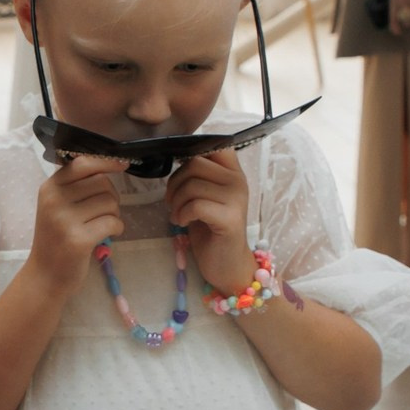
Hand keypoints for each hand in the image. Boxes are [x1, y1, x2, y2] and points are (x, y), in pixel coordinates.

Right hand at [28, 155, 124, 293]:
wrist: (44, 276)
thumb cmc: (55, 239)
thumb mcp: (55, 207)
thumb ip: (75, 186)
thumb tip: (109, 165)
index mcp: (49, 188)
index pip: (82, 164)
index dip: (107, 162)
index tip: (122, 165)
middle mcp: (54, 200)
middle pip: (102, 183)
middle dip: (111, 197)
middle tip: (104, 213)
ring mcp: (65, 220)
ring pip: (110, 202)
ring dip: (114, 214)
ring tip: (102, 226)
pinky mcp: (78, 239)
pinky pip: (112, 222)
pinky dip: (117, 228)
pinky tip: (109, 236)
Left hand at [167, 150, 252, 293]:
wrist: (226, 264)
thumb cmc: (210, 229)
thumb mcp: (203, 196)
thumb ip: (197, 176)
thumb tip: (176, 155)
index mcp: (233, 172)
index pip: (213, 145)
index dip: (188, 155)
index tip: (180, 175)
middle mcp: (238, 181)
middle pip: (196, 163)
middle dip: (175, 182)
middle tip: (171, 202)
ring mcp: (237, 199)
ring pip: (193, 185)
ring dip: (176, 201)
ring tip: (177, 215)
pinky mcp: (230, 218)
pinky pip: (196, 205)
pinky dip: (182, 213)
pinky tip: (183, 222)